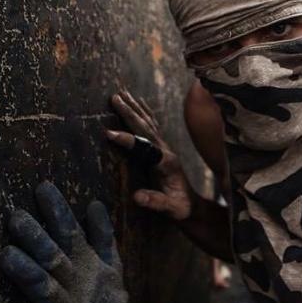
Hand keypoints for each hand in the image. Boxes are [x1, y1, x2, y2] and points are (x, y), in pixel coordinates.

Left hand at [0, 182, 169, 302]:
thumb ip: (102, 234)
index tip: (43, 187)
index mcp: (87, 263)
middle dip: (35, 236)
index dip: (57, 209)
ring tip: (6, 255)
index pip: (71, 231)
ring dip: (26, 271)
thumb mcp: (113, 264)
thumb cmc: (108, 299)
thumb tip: (94, 203)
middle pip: (54, 255)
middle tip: (15, 217)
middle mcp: (75, 282)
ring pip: (44, 287)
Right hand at [107, 88, 192, 220]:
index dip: (127, 140)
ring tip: (121, 93)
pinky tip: (137, 103)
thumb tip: (137, 197)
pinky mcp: (163, 149)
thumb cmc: (181, 208)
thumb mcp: (170, 209)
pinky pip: (152, 126)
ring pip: (149, 123)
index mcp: (167, 163)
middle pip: (146, 127)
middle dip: (129, 112)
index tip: (108, 133)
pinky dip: (143, 113)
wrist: (193, 206)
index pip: (144, 147)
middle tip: (114, 97)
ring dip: (134, 107)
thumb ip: (156, 202)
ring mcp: (165, 148)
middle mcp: (166, 151)